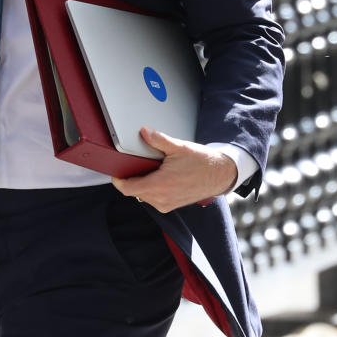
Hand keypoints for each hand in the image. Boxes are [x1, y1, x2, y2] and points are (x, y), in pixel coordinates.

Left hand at [111, 127, 237, 212]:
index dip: (118, 181)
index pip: (128, 189)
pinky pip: (153, 199)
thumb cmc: (202, 162)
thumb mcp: (178, 147)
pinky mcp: (172, 205)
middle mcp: (162, 198)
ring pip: (143, 196)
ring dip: (141, 184)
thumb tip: (143, 131)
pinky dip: (151, 189)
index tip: (116, 173)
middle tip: (134, 165)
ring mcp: (167, 204)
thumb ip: (158, 140)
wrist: (220, 175)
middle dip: (131, 179)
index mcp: (161, 185)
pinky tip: (157, 177)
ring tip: (149, 170)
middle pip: (134, 192)